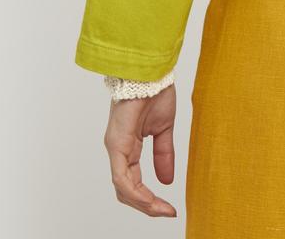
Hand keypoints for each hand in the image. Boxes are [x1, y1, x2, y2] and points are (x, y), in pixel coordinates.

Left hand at [103, 84, 176, 216]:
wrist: (152, 71)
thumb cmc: (155, 91)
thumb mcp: (163, 130)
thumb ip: (163, 154)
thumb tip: (167, 180)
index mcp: (128, 147)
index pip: (134, 182)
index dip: (150, 198)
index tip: (169, 208)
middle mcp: (118, 150)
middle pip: (126, 191)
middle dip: (147, 206)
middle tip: (167, 212)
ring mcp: (115, 147)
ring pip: (122, 188)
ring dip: (143, 203)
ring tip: (162, 209)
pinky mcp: (116, 143)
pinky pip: (122, 177)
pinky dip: (136, 192)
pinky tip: (151, 199)